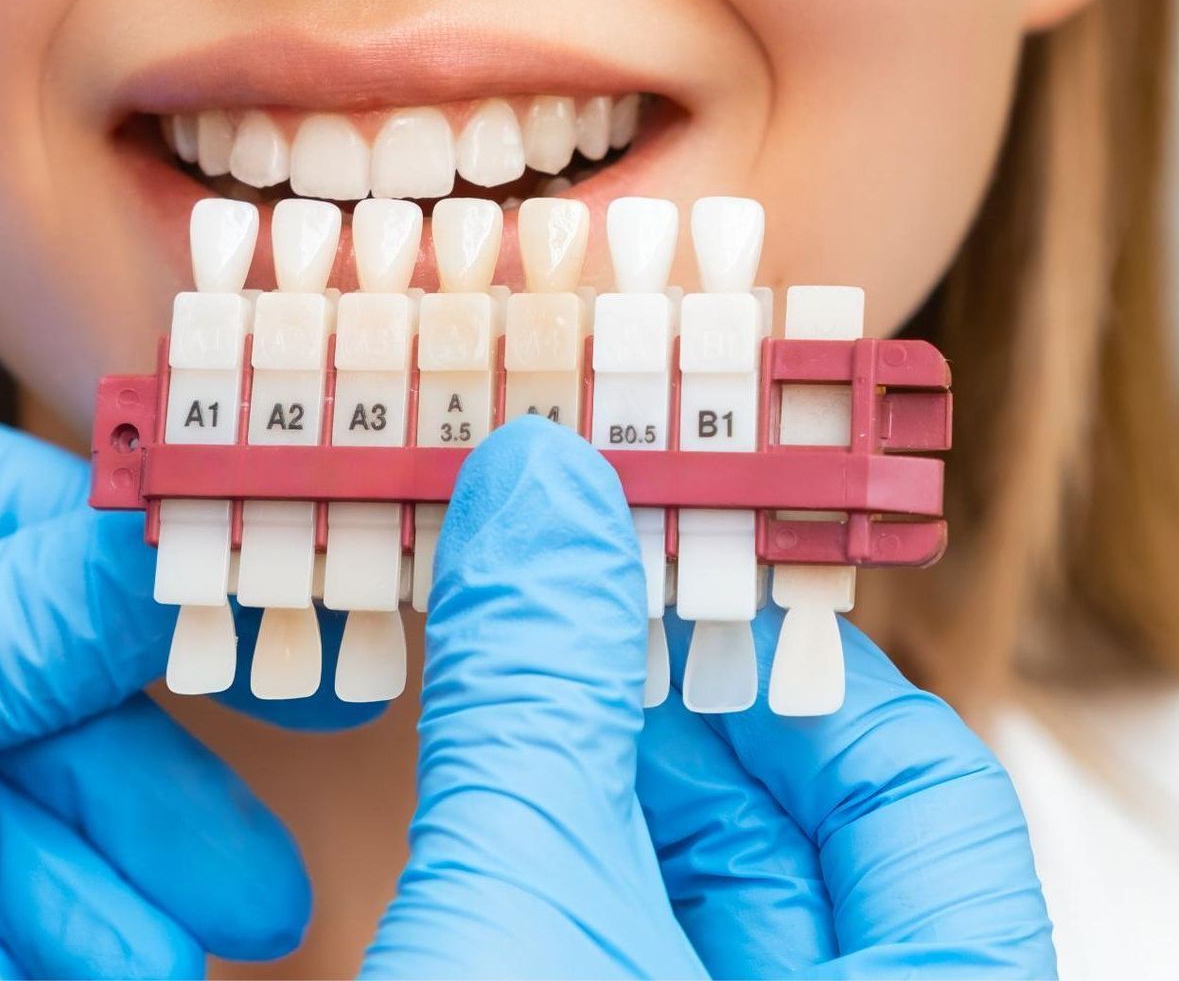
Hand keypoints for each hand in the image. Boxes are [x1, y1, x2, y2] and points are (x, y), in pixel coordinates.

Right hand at [364, 417, 1053, 978]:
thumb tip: (539, 481)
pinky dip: (576, 860)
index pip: (921, 785)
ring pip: (711, 897)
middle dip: (669, 705)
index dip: (790, 653)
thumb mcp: (517, 904)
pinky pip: (642, 942)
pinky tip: (494, 789)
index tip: (680, 570)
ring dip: (605, 779)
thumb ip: (533, 690)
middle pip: (806, 832)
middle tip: (565, 596)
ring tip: (511, 673)